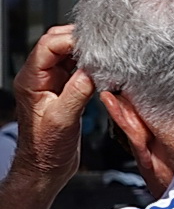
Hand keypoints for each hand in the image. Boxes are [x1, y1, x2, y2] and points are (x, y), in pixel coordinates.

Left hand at [11, 26, 93, 188]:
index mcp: (30, 81)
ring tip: (107, 57)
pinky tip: (104, 71)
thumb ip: (77, 91)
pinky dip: (91, 66)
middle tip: (105, 46)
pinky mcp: (64, 90)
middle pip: (57, 43)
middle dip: (81, 41)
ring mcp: (52, 83)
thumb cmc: (46, 149)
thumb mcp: (63, 120)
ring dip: (87, 53)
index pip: (48, 45)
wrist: (46, 168)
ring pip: (68, 54)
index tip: (96, 43)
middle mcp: (39, 78)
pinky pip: (78, 69)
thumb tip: (94, 69)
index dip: (72, 40)